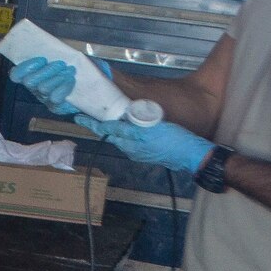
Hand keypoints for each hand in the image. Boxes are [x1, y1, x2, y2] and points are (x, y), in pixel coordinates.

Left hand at [78, 114, 212, 174]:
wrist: (191, 155)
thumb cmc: (173, 139)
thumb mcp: (151, 129)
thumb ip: (131, 126)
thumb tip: (113, 123)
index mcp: (130, 142)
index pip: (106, 131)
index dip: (92, 123)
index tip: (78, 117)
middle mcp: (131, 149)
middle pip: (111, 135)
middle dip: (99, 126)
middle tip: (86, 115)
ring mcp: (138, 153)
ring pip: (120, 139)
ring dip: (111, 130)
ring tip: (102, 118)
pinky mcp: (145, 153)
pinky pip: (130, 142)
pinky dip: (123, 134)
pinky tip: (124, 128)